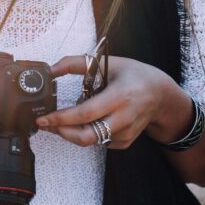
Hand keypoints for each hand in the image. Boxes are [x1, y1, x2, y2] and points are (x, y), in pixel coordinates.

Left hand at [36, 55, 179, 148]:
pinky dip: (87, 133)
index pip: (86, 114)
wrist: (161, 94)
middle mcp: (123, 118)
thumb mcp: (108, 62)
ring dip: (71, 132)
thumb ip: (76, 63)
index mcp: (119, 96)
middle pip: (86, 136)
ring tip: (61, 120)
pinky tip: (86, 121)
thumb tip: (51, 70)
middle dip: (61, 132)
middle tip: (46, 123)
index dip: (62, 119)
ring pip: (90, 141)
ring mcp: (126, 133)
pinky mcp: (125, 142)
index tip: (43, 118)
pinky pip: (99, 142)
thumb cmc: (134, 75)